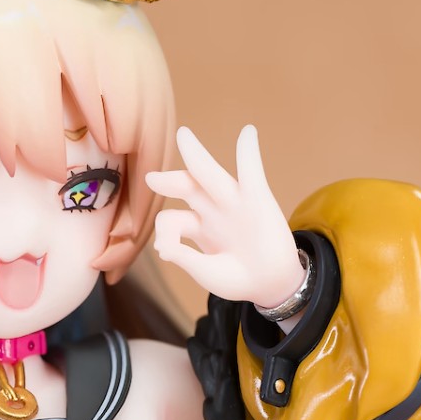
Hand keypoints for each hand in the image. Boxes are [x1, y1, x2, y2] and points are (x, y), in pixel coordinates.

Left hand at [145, 125, 302, 310]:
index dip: (163, 231)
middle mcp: (211, 209)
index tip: (165, 250)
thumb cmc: (236, 278)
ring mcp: (233, 203)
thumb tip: (163, 248)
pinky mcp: (257, 200)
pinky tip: (248, 133)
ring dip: (196, 155)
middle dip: (169, 179)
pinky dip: (249, 152)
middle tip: (151, 177)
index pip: (171, 219)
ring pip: (210, 175)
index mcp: (196, 227)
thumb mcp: (204, 272)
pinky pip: (251, 171)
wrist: (269, 286)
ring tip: (184, 136)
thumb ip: (184, 258)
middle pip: (187, 186)